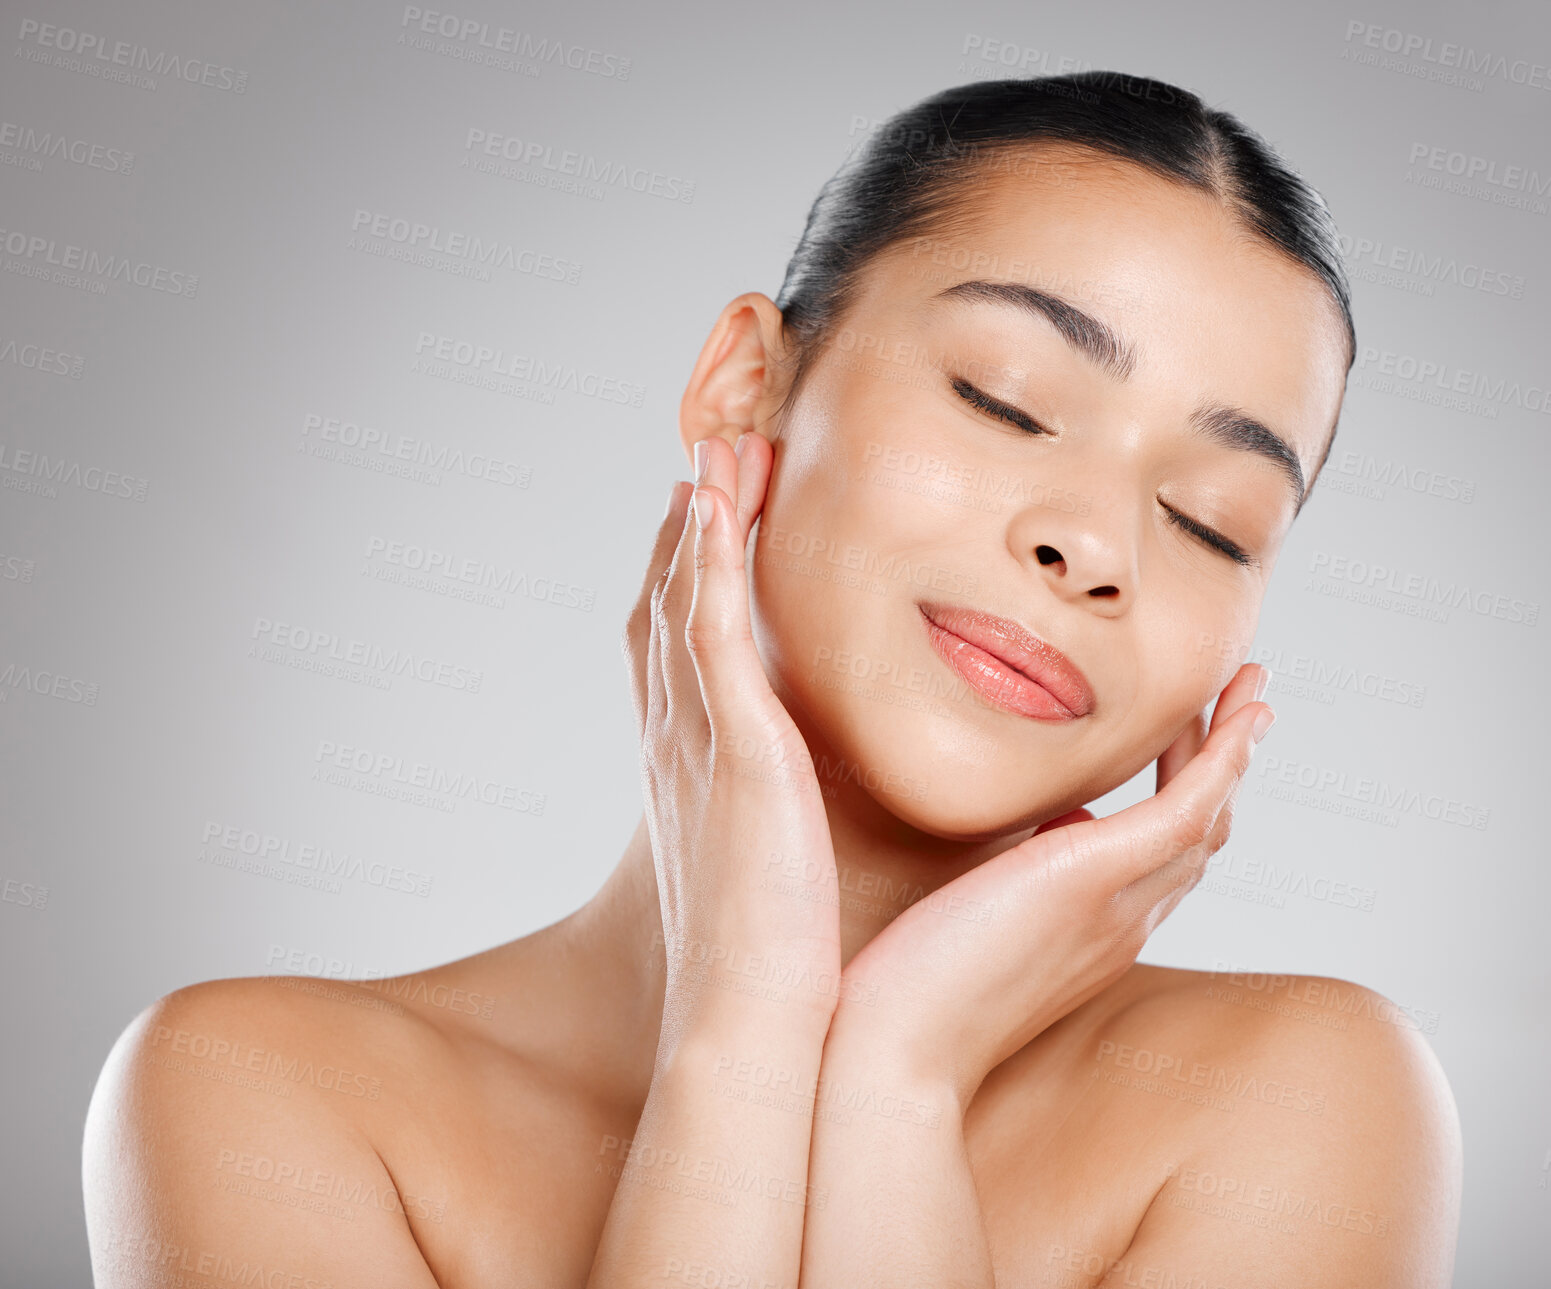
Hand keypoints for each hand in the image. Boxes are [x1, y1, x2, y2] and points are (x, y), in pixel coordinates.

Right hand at [622, 432, 841, 1043]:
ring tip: (718, 453)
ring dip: (695, 525)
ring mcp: (698, 743)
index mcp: (703, 776)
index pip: (688, 660)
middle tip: (707, 465)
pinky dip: (702, 564)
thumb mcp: (793, 871)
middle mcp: (683, 748)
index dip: (690, 589)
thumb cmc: (787, 966)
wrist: (758, 1025)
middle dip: (685, 539)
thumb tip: (868, 800)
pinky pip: (705, 633)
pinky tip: (712, 504)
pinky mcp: (729, 749)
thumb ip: (816, 820)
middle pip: (669, 614)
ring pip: (681, 605)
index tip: (714, 530)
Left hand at [827, 663, 1275, 1102]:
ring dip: (1235, 746)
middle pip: (1202, 833)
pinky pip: (1186, 808)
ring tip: (1250, 685)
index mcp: (1093, 931)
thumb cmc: (908, 994)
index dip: (1191, 795)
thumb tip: (1048, 826)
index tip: (1194, 737)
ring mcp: (1118, 904)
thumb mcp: (974, 916)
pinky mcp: (1095, 878)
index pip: (1163, 856)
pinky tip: (1235, 716)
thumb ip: (1017, 878)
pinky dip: (1220, 759)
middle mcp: (1122, 921)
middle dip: (1227, 763)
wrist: (894, 1053)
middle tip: (1245, 697)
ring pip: (1207, 816)